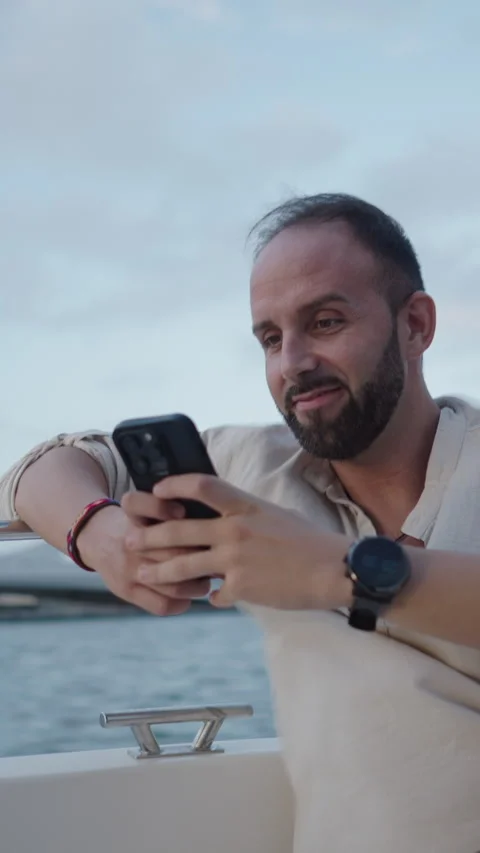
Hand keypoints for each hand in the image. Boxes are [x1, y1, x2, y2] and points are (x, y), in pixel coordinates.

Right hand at [76, 497, 210, 615]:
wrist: (95, 539)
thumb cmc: (131, 520)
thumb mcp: (142, 504)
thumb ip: (163, 507)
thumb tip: (206, 522)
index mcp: (134, 516)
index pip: (160, 519)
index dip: (178, 520)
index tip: (199, 524)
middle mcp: (130, 544)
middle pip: (175, 555)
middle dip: (202, 559)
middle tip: (218, 561)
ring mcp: (127, 570)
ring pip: (172, 586)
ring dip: (196, 586)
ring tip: (206, 582)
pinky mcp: (125, 590)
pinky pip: (160, 605)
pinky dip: (180, 604)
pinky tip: (188, 598)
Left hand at [124, 475, 352, 610]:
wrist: (337, 568)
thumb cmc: (311, 540)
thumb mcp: (275, 515)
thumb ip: (246, 514)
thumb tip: (226, 516)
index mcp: (245, 505)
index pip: (201, 486)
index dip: (174, 486)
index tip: (156, 491)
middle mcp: (235, 529)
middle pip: (179, 530)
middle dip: (148, 536)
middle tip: (129, 540)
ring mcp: (236, 559)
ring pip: (184, 567)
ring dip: (159, 572)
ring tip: (143, 575)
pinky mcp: (242, 587)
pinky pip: (216, 595)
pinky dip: (213, 597)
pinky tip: (213, 599)